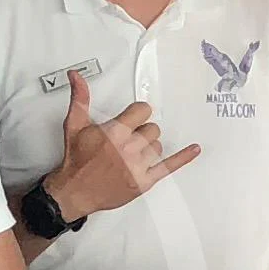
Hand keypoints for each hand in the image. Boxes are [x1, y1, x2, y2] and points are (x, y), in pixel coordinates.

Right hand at [47, 69, 198, 218]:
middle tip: (128, 139)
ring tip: (133, 152)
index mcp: (115, 132)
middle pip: (152, 129)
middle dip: (141, 131)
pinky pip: (169, 167)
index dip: (137, 113)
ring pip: (158, 146)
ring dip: (149, 146)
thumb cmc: (76, 161)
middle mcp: (128, 149)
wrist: (74, 192)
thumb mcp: (74, 125)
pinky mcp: (144, 181)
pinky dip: (184, 158)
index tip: (134, 116)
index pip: (143, 111)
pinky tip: (194, 150)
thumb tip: (76, 77)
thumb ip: (80, 99)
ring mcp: (138, 166)